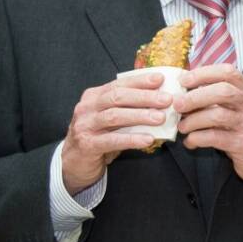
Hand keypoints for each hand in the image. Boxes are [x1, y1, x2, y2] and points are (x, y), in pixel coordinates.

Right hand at [62, 72, 169, 190]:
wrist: (75, 162)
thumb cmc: (99, 136)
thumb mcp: (111, 117)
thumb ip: (129, 107)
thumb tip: (160, 100)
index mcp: (94, 96)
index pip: (119, 84)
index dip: (140, 81)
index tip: (160, 79)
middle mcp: (87, 108)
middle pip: (117, 97)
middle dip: (144, 97)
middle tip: (166, 100)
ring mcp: (85, 126)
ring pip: (114, 116)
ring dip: (140, 116)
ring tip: (160, 118)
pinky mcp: (87, 144)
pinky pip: (112, 140)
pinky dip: (132, 139)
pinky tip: (148, 139)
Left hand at [175, 65, 242, 188]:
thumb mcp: (241, 108)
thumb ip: (220, 97)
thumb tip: (185, 90)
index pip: (228, 72)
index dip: (203, 73)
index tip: (184, 81)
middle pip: (223, 91)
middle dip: (195, 96)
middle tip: (178, 104)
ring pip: (217, 115)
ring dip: (192, 120)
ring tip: (182, 127)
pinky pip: (214, 138)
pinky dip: (196, 139)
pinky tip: (190, 142)